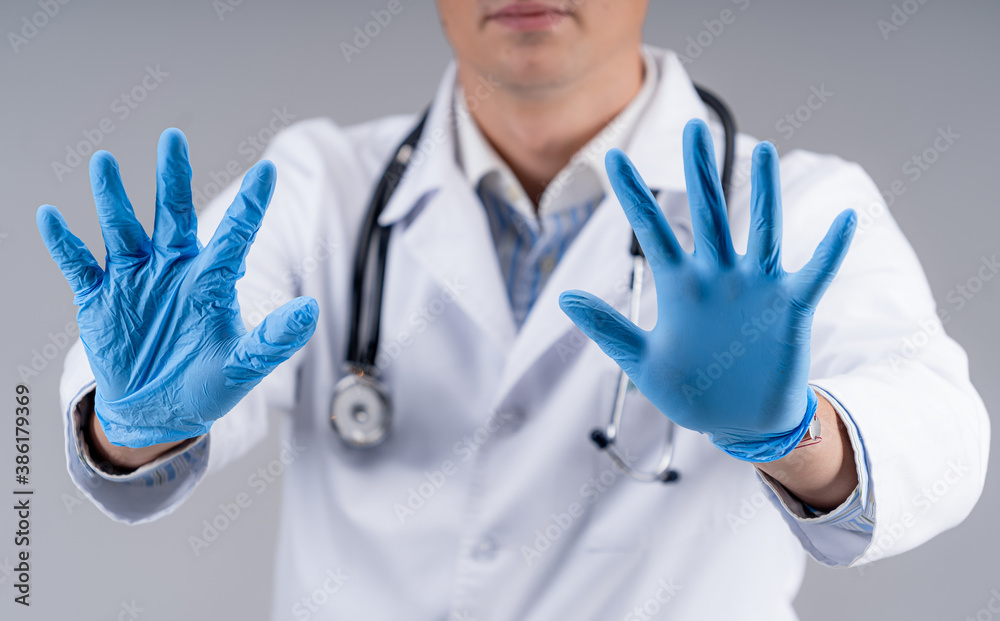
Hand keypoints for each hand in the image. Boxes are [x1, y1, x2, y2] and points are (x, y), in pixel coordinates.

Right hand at [37, 129, 318, 447]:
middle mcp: (173, 268)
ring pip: (123, 229)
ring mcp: (135, 279)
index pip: (234, 235)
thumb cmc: (206, 384)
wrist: (158, 413)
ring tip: (104, 162)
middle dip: (173, 178)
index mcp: (211, 280)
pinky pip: (79, 265)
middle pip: (173, 214)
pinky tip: (51, 216)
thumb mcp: (243, 365)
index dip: (250, 205)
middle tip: (173, 139)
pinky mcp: (100, 297)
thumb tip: (312, 311)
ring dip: (113, 199)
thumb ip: (274, 339)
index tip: (266, 171)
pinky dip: (64, 243)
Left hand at [559, 120, 855, 461]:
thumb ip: (608, 328)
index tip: (610, 158)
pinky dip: (830, 249)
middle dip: (700, 171)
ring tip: (763, 152)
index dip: (633, 195)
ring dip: (765, 193)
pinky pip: (815, 272)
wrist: (739, 422)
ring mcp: (757, 288)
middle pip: (709, 213)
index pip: (652, 231)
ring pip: (763, 230)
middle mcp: (719, 277)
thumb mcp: (643, 362)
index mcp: (681, 287)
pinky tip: (844, 219)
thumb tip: (564, 299)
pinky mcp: (790, 307)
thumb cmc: (692, 392)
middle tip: (694, 127)